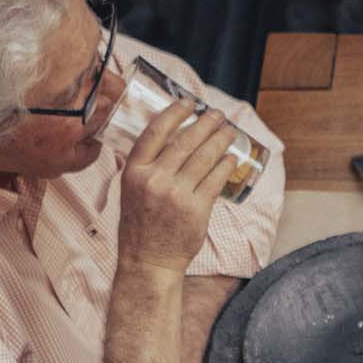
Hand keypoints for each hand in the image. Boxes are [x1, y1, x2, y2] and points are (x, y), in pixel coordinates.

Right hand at [119, 100, 235, 271]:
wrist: (149, 260)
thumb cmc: (140, 225)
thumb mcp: (130, 190)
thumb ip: (143, 166)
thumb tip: (162, 139)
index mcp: (134, 171)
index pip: (155, 132)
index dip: (174, 113)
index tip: (189, 102)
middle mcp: (154, 179)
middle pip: (185, 141)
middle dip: (206, 124)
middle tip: (218, 115)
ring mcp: (176, 194)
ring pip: (204, 158)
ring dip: (220, 140)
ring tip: (230, 131)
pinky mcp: (196, 209)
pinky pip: (216, 180)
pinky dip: (226, 166)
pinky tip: (232, 158)